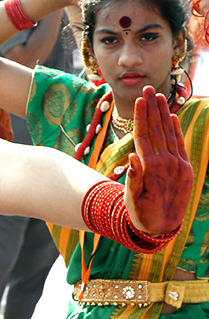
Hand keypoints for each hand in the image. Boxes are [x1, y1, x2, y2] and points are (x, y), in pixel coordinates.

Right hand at [124, 86, 192, 234]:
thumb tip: (132, 156)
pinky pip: (179, 145)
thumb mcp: (131, 198)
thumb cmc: (140, 212)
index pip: (144, 135)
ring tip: (159, 97)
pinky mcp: (186, 169)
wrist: (162, 229)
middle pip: (157, 129)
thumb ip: (133, 177)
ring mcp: (178, 165)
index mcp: (151, 168)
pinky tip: (172, 117)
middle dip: (152, 108)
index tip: (139, 100)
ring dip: (163, 114)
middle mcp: (167, 163)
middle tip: (147, 89)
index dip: (141, 116)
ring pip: (169, 133)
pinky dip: (176, 130)